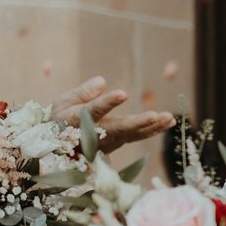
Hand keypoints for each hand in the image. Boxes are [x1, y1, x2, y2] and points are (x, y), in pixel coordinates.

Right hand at [50, 75, 175, 150]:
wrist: (56, 145)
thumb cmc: (60, 118)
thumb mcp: (64, 102)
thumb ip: (83, 92)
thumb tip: (102, 81)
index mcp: (77, 120)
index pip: (94, 110)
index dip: (108, 103)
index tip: (123, 93)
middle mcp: (94, 134)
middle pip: (118, 129)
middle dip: (138, 122)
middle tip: (156, 115)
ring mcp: (107, 142)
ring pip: (132, 135)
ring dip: (152, 127)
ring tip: (169, 118)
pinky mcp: (117, 143)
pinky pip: (137, 137)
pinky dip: (153, 130)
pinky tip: (169, 121)